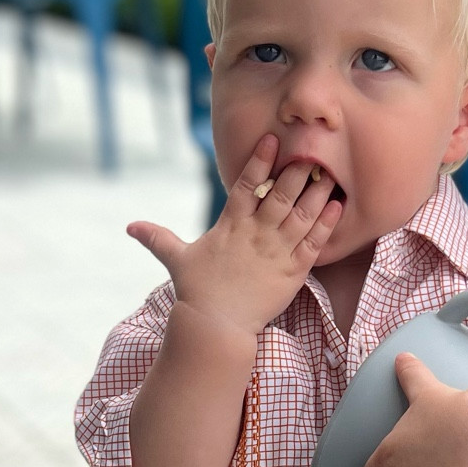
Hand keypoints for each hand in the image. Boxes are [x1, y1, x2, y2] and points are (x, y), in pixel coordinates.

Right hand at [128, 136, 341, 346]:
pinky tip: (337, 207)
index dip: (260, 161)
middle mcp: (257, 233)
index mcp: (231, 225)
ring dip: (318, 192)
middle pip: (282, 194)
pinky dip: (327, 224)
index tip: (272, 140)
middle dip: (299, 171)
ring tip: (330, 173)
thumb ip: (158, 238)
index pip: (248, 185)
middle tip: (313, 152)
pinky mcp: (293, 271)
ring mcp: (277, 251)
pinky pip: (314, 242)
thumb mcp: (177, 259)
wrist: (216, 326)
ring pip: (303, 214)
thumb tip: (130, 226)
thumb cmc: (197, 292)